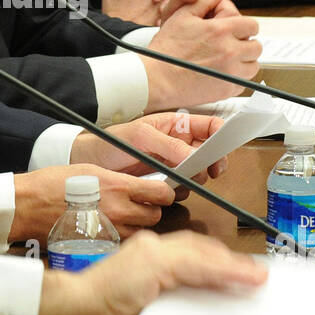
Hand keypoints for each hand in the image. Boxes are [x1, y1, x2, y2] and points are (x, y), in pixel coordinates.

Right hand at [12, 165, 176, 242]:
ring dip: (137, 226)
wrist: (28, 205)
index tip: (159, 192)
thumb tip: (139, 185)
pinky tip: (110, 230)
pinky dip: (121, 238)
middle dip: (152, 210)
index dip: (164, 193)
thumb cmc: (53, 184)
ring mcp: (109, 231)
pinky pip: (122, 244)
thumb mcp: (91, 170)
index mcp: (118, 187)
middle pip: (155, 216)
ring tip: (122, 219)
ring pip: (141, 232)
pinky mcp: (99, 245)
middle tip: (140, 206)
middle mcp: (118, 210)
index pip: (161, 193)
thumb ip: (119, 180)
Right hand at [34, 230, 267, 314]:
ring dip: (232, 267)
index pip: (190, 253)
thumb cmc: (98, 310)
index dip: (216, 262)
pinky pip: (197, 266)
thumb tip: (199, 308)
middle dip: (229, 263)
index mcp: (146, 255)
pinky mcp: (154, 263)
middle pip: (200, 250)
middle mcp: (151, 247)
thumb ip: (169, 300)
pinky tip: (241, 279)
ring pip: (202, 255)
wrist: (73, 308)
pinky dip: (222, 272)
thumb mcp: (143, 306)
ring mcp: (152, 252)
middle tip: (254, 275)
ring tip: (255, 279)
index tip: (236, 271)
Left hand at [70, 110, 227, 183]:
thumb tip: (194, 155)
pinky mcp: (167, 179)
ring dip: (195, 178)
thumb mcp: (139, 137)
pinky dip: (181, 190)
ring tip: (177, 179)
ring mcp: (174, 162)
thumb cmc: (113, 142)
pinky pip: (184, 187)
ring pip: (200, 172)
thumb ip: (168, 145)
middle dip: (212, 163)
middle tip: (206, 173)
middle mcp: (179, 143)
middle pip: (211, 152)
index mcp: (177, 124)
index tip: (220, 152)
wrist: (92, 162)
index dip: (221, 137)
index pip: (210, 126)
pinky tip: (167, 187)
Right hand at [142, 0, 259, 111]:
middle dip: (245, 43)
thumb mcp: (181, 16)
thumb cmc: (166, 49)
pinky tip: (222, 73)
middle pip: (255, 46)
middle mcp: (230, 51)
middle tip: (231, 44)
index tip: (234, 29)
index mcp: (221, 31)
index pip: (251, 25)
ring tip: (228, 59)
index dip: (243, 26)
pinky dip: (236, 78)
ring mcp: (230, 73)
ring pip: (253, 66)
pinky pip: (243, 83)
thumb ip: (203, 1)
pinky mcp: (227, 89)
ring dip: (244, 61)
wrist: (157, 80)